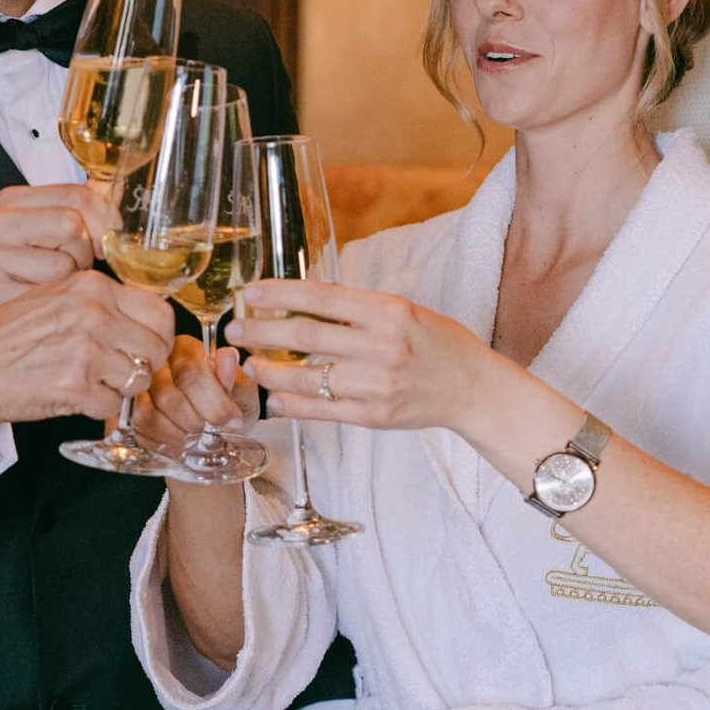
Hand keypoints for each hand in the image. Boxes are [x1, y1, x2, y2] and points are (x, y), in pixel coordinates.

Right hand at [0, 184, 116, 321]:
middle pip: (74, 224)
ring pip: (66, 258)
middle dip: (86, 254)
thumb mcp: (45, 241)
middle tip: (72, 273)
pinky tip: (40, 308)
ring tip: (53, 291)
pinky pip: (52, 289)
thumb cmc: (20, 287)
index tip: (108, 243)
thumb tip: (122, 195)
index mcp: (9, 201)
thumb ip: (78, 216)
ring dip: (73, 281)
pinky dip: (59, 303)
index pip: (77, 194)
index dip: (105, 220)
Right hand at [0, 270, 173, 425]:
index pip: (160, 311)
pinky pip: (112, 406)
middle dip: (145, 364)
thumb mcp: (55, 298)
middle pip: (158, 347)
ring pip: (139, 379)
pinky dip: (97, 408)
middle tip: (121, 371)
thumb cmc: (6, 337)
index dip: (157, 335)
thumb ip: (99, 302)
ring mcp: (86, 351)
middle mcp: (94, 314)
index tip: (145, 346)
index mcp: (91, 287)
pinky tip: (73, 397)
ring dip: (120, 388)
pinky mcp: (76, 387)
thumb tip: (145, 321)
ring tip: (91, 382)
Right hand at [133, 336, 254, 452]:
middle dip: (195, 421)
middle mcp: (156, 363)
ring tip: (196, 434)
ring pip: (148, 415)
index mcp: (186, 349)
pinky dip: (163, 441)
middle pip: (168, 396)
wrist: (217, 429)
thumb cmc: (230, 405)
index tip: (233, 420)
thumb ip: (235, 379)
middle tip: (211, 430)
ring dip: (179, 434)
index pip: (190, 371)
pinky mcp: (127, 411)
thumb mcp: (242, 393)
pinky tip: (180, 440)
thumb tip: (228, 356)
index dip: (213, 402)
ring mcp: (136, 386)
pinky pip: (139, 430)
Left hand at [228, 279, 506, 434]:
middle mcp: (382, 346)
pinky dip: (292, 405)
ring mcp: (377, 385)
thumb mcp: (404, 310)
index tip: (250, 293)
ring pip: (308, 378)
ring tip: (251, 365)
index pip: (321, 298)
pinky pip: (323, 410)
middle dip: (262, 333)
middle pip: (306, 337)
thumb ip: (358, 308)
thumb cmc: (438, 343)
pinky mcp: (375, 416)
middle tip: (235, 330)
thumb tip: (303, 300)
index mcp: (389, 312)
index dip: (279, 295)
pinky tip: (274, 399)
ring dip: (271, 372)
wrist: (474, 388)